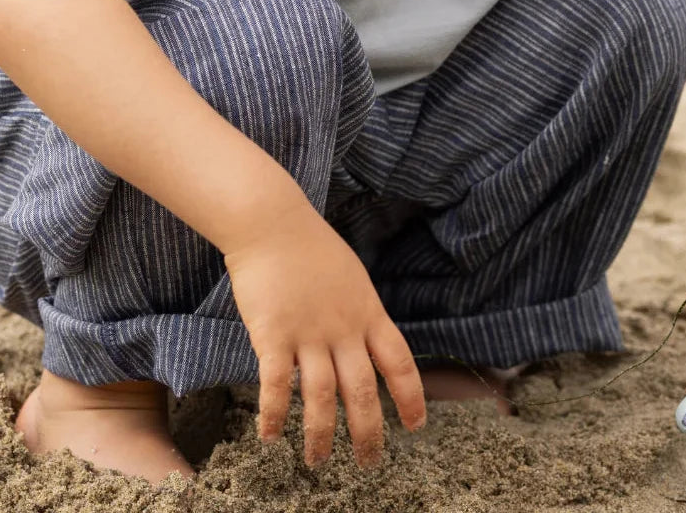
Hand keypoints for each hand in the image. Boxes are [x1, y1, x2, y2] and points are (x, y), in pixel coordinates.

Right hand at [223, 206, 425, 468]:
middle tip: (370, 461)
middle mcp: (343, 328)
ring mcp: (308, 334)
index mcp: (368, 312)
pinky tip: (269, 437)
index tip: (415, 424)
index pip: (399, 361)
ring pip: (321, 397)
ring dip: (321, 435)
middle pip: (362, 390)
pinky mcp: (273, 335)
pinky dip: (274, 416)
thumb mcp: (352, 277)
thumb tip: (363, 343)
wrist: (274, 224)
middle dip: (368, 432)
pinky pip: (276, 386)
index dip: (410, 396)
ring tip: (318, 461)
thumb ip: (358, 312)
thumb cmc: (311, 247)